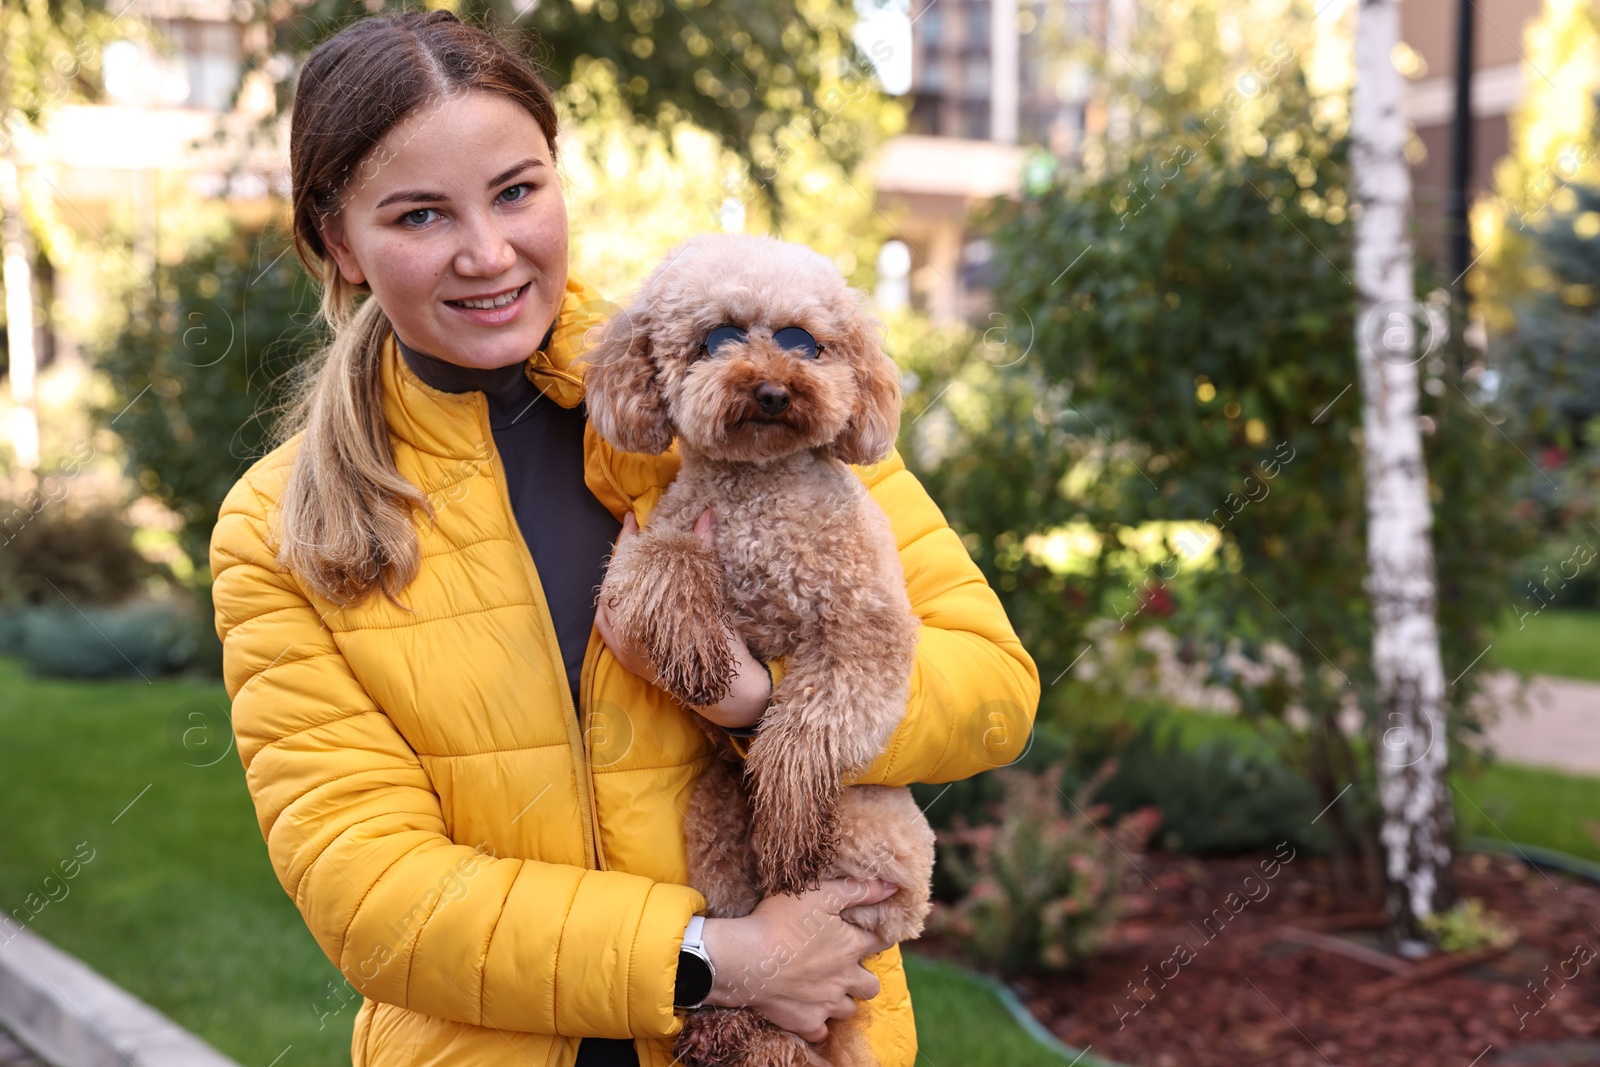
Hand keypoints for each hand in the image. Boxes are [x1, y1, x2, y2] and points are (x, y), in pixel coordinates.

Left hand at [595, 508, 772, 727]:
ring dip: (615, 581)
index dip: (628, 540)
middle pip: (613, 584)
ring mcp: (623, 648)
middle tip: (632, 534)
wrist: (725, 689)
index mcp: (643, 613)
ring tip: (627, 561)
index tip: (632, 519)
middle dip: (622, 557)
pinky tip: (619, 594)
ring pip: (606, 605)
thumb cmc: (720, 642)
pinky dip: (609, 607)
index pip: (625, 567)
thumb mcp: (710, 594)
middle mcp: (626, 632)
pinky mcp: (627, 660)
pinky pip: (607, 628)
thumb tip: (706, 514)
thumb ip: (703, 552)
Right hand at [699, 877, 899, 1044]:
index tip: (871, 935)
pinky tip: (808, 1010)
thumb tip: (894, 887)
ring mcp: (825, 1004)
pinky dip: (818, 1023)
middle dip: (865, 977)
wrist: (743, 960)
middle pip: (871, 986)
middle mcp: (844, 979)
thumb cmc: (779, 921)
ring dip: (842, 999)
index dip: (880, 937)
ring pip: (848, 1009)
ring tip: (826, 988)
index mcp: (850, 947)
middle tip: (847, 967)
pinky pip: (822, 1032)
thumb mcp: (820, 893)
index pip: (881, 943)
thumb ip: (858, 889)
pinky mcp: (805, 1022)